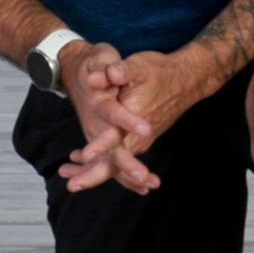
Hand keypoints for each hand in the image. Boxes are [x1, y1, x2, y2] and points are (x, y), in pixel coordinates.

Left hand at [59, 47, 217, 194]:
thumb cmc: (159, 73)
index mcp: (134, 120)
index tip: (84, 156)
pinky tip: (82, 162)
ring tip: (69, 175)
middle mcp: (138, 137)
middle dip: (92, 176)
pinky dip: (102, 164)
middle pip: (115, 164)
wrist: (184, 81)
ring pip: (116, 166)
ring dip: (93, 173)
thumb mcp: (139, 66)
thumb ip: (120, 71)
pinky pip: (119, 159)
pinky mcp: (139, 141)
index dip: (100, 146)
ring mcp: (139, 141)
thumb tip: (98, 76)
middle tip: (72, 186)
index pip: (116, 137)